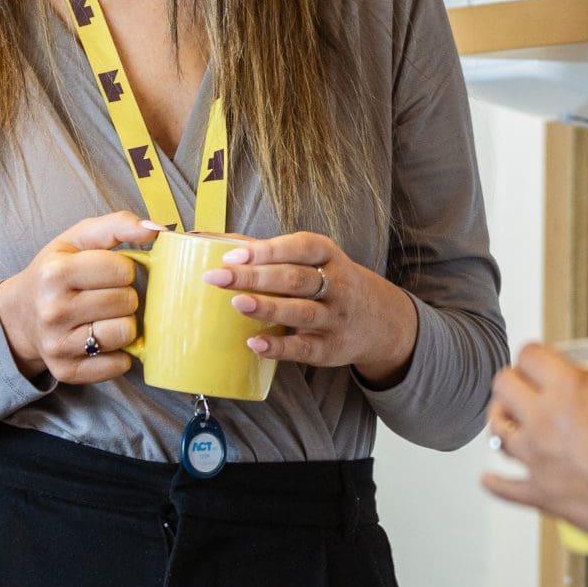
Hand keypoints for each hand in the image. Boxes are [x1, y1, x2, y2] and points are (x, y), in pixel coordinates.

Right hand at [0, 211, 157, 385]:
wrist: (21, 314)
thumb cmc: (57, 271)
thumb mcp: (78, 238)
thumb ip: (118, 224)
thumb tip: (158, 229)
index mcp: (56, 273)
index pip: (122, 270)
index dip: (125, 269)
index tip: (111, 272)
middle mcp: (53, 310)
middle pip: (127, 302)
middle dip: (125, 295)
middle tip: (107, 294)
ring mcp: (58, 344)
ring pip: (126, 333)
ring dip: (125, 323)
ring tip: (107, 316)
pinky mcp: (66, 371)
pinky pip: (119, 365)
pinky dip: (120, 353)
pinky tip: (104, 339)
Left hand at [200, 231, 420, 384]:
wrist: (380, 320)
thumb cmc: (329, 282)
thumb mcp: (314, 260)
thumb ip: (269, 251)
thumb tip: (207, 238)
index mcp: (329, 256)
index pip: (301, 247)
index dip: (268, 250)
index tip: (232, 254)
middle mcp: (336, 285)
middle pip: (295, 278)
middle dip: (255, 277)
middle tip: (217, 277)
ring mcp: (335, 318)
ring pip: (301, 311)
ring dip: (268, 307)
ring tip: (237, 303)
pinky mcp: (330, 348)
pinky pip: (304, 348)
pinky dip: (279, 347)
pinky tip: (255, 343)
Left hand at [480, 344, 587, 546]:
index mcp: (570, 388)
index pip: (530, 354)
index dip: (534, 355)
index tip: (542, 360)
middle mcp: (544, 418)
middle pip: (503, 387)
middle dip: (512, 384)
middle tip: (526, 388)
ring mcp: (536, 458)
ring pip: (496, 431)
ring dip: (501, 424)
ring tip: (510, 423)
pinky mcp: (539, 493)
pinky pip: (504, 487)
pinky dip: (495, 482)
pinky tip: (490, 479)